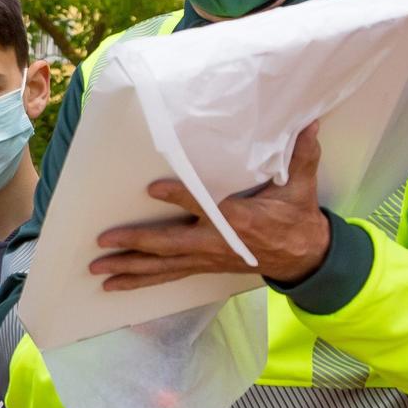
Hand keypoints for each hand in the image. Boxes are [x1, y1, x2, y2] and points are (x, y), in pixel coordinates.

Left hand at [91, 121, 331, 289]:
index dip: (179, 198)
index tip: (153, 189)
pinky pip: (166, 276)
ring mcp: (206, 258)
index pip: (204, 207)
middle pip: (170, 244)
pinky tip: (114, 285)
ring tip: (97, 270)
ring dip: (129, 268)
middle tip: (104, 240)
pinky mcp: (202, 265)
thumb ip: (301, 155)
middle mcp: (215, 243)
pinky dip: (140, 281)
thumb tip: (310, 122)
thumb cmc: (296, 218)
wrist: (303, 258)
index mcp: (238, 220)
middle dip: (136, 242)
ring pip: (162, 266)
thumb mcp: (301, 186)